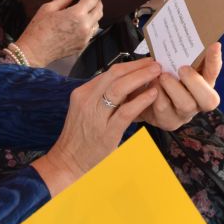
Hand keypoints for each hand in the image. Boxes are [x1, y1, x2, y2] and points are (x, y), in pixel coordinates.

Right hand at [15, 0, 102, 65]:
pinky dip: (90, 25)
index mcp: (76, 14)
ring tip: (85, 11)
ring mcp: (85, 37)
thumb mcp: (48, 8)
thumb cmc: (38, 29)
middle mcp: (85, 26)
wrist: (34, 52)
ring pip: (97, 21)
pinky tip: (80, 23)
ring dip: (94, 14)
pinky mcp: (83, 45)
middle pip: (99, 10)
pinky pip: (92, 32)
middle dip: (97, 2)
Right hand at [32, 58, 162, 194]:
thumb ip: (103, 96)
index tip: (145, 62)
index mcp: (83, 93)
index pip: (110, 72)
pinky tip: (152, 95)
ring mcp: (96, 116)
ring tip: (156, 74)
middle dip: (137, 66)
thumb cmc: (79, 136)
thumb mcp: (86, 109)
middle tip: (154, 64)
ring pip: (120, 88)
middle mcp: (88, 100)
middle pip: (115, 75)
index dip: (131, 65)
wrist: (67, 161)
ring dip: (141, 78)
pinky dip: (141, 101)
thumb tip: (129, 82)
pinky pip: (125, 112)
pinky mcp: (106, 133)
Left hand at [138, 43, 221, 130]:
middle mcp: (199, 102)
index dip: (215, 61)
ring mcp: (185, 114)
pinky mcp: (168, 122)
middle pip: (208, 99)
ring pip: (185, 104)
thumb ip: (185, 56)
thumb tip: (188, 37)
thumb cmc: (165, 77)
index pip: (214, 73)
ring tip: (161, 76)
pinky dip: (157, 93)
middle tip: (181, 69)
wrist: (144, 96)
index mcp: (205, 84)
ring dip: (173, 87)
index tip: (214, 45)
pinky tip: (151, 85)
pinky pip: (164, 108)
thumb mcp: (175, 65)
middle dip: (195, 81)